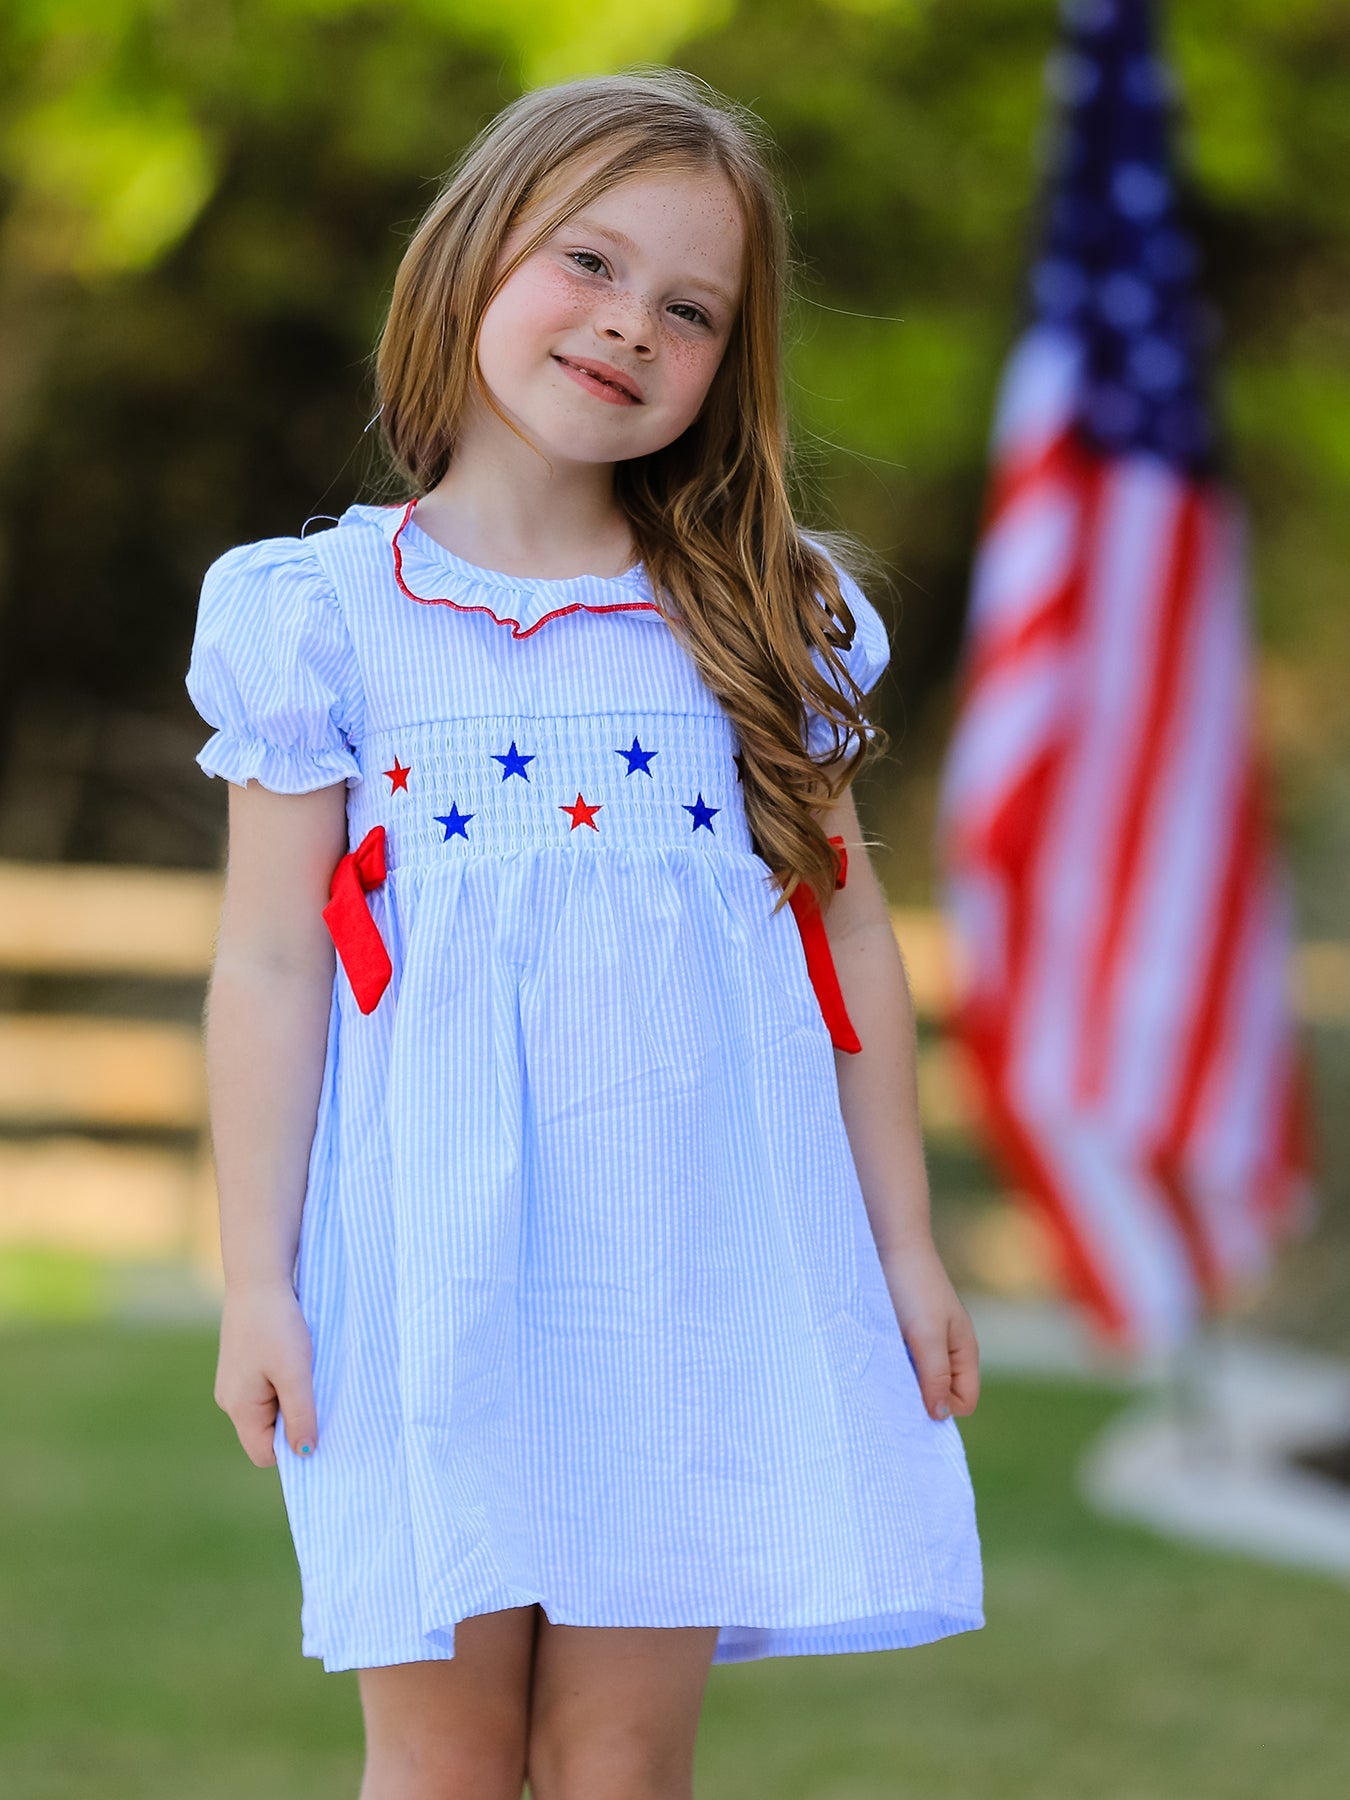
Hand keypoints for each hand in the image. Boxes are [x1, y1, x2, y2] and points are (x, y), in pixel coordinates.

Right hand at [214, 1282, 317, 1466]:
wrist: (258, 1278)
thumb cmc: (276, 1325)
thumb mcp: (295, 1373)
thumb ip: (301, 1415)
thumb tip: (305, 1454)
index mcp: (238, 1407)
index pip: (264, 1453)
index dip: (292, 1447)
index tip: (319, 1424)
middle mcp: (231, 1399)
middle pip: (267, 1432)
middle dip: (295, 1419)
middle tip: (318, 1393)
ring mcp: (235, 1381)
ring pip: (270, 1408)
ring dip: (293, 1397)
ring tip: (308, 1370)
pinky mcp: (243, 1364)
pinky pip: (267, 1388)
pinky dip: (286, 1380)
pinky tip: (298, 1358)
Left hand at [879, 1240, 979, 1421]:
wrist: (889, 1242)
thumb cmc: (912, 1286)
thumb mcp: (926, 1335)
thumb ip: (936, 1376)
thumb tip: (940, 1416)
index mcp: (963, 1351)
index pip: (964, 1401)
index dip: (943, 1406)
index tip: (914, 1394)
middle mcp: (947, 1349)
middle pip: (940, 1393)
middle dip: (919, 1396)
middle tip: (892, 1384)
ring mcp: (924, 1339)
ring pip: (917, 1378)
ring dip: (901, 1379)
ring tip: (882, 1365)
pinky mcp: (902, 1330)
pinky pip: (900, 1361)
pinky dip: (889, 1362)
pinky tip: (874, 1353)